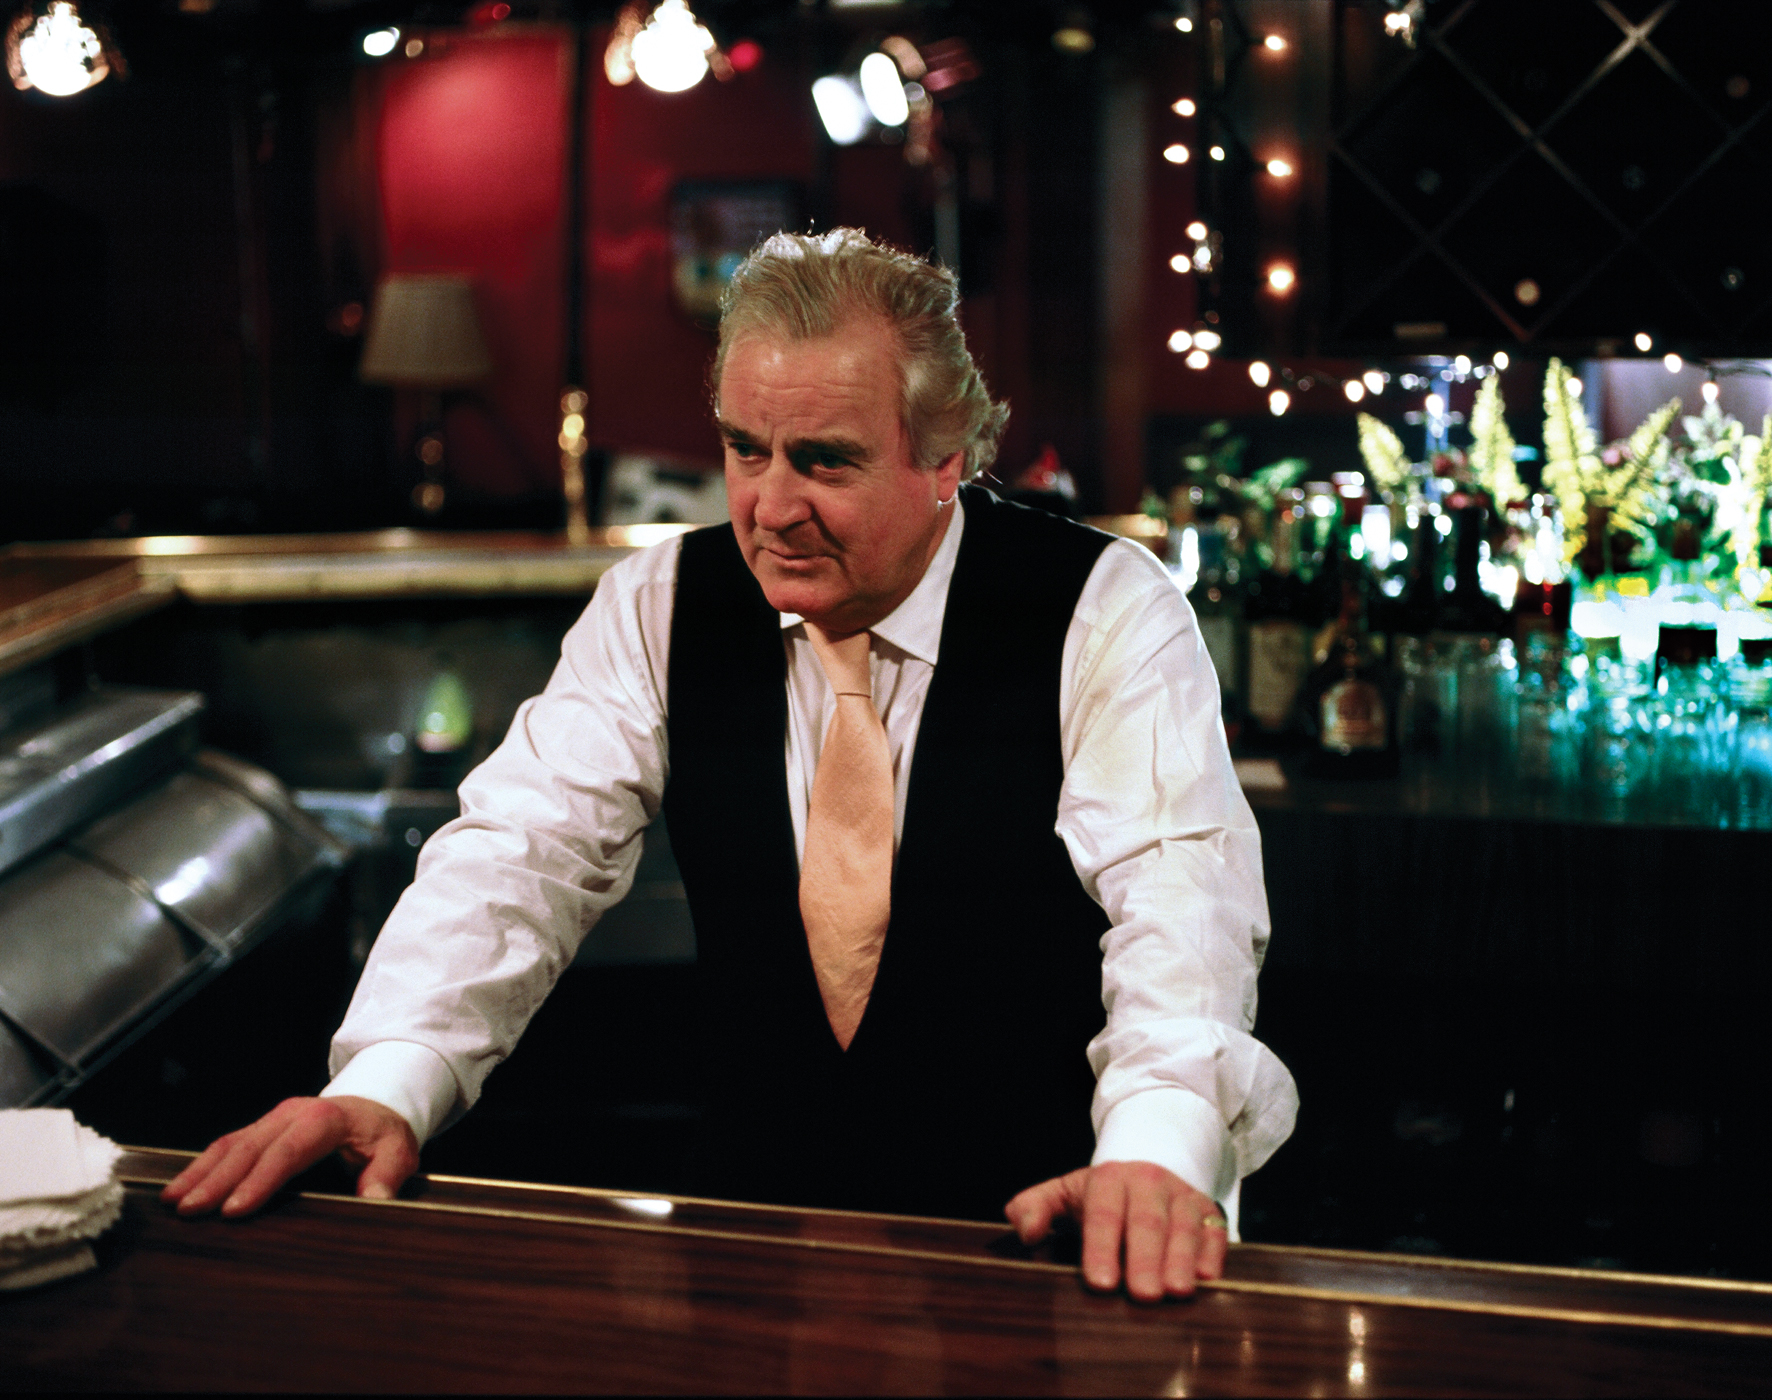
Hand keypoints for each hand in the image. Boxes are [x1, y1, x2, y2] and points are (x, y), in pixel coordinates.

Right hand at [160, 1096, 418, 1218]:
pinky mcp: (262, 1127)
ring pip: (231, 1143)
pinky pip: (228, 1144)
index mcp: (326, 1120)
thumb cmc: (383, 1133)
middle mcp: (293, 1114)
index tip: (234, 1209)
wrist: (377, 1104)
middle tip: (190, 1210)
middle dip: (217, 1180)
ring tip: (174, 1201)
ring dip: (201, 1172)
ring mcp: (274, 1118)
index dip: (260, 1180)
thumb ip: (387, 1174)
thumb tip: (374, 1198)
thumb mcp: (399, 1151)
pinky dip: (202, 1164)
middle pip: (250, 1147)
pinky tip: (181, 1185)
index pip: (289, 1151)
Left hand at [1004, 1161, 1226, 1301]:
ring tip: (1175, 1292)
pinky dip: (1212, 1253)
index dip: (1102, 1248)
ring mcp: (1181, 1195)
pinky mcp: (1209, 1210)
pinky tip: (1207, 1278)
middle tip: (1142, 1295)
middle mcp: (1148, 1183)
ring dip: (1180, 1259)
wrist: (1148, 1165)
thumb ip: (1035, 1207)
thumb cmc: (1101, 1194)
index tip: (1100, 1283)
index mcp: (1108, 1179)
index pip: (1103, 1214)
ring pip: (1183, 1226)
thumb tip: (1024, 1230)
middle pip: (1147, 1222)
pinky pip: (1214, 1231)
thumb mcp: (1064, 1192)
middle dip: (1145, 1259)